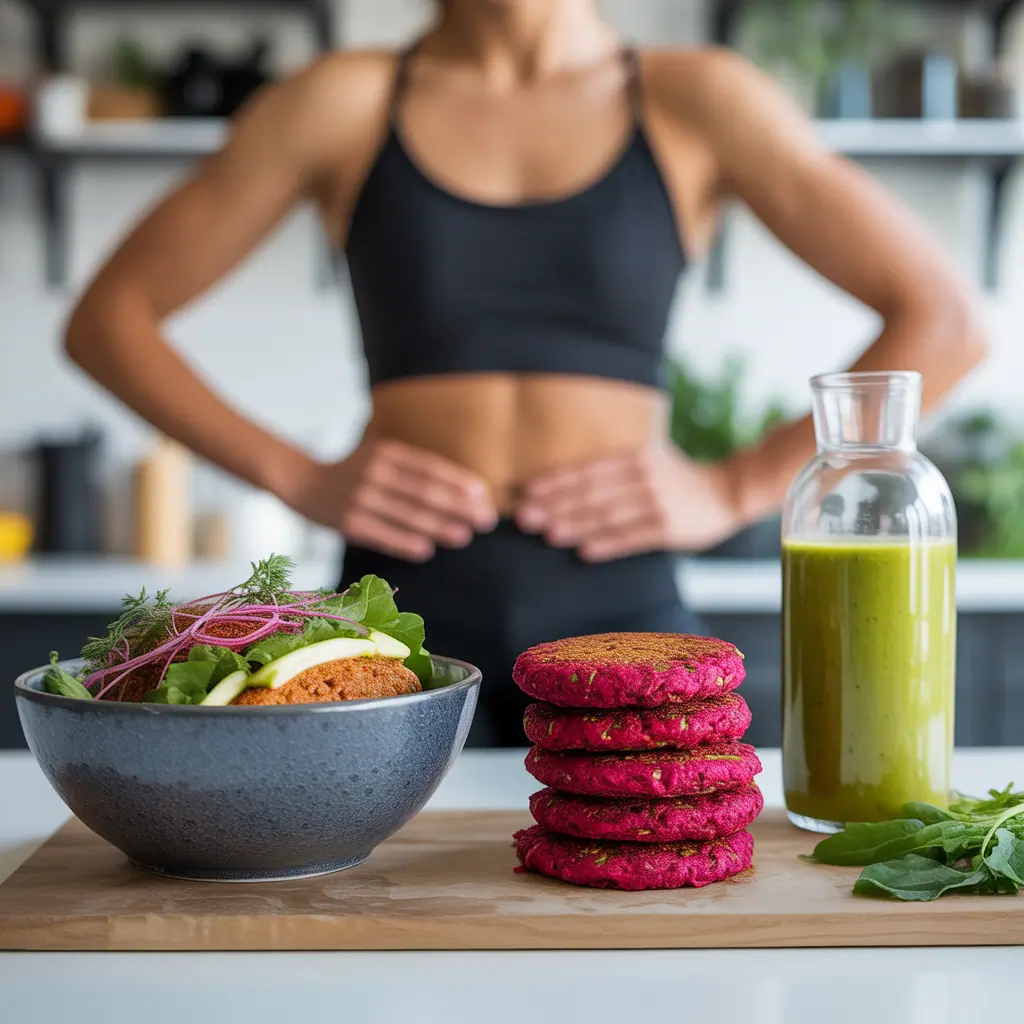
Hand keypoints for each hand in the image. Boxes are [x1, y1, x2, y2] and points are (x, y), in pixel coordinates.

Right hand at [287, 438, 497, 561]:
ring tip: (464, 536)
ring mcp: (360, 497)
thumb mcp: (380, 454)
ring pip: (407, 515)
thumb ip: (412, 465)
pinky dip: (405, 543)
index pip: (430, 467)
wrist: (303, 482)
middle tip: (486, 520)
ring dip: (439, 527)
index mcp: (387, 452)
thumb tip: (462, 486)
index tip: (484, 495)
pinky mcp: (348, 522)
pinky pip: (382, 535)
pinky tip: (426, 550)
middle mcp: (374, 472)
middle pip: (424, 491)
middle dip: (459, 507)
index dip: (459, 481)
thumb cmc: (354, 471)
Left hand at [515, 445, 744, 561]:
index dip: (555, 480)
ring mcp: (656, 503)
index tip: (526, 491)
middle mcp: (643, 477)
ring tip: (547, 535)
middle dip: (555, 505)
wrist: (727, 491)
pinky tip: (584, 552)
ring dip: (575, 525)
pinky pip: (631, 539)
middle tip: (525, 518)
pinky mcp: (668, 529)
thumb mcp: (649, 456)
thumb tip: (566, 477)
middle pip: (591, 493)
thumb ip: (614, 464)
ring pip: (607, 516)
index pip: (586, 469)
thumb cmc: (677, 476)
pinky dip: (606, 545)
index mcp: (634, 456)